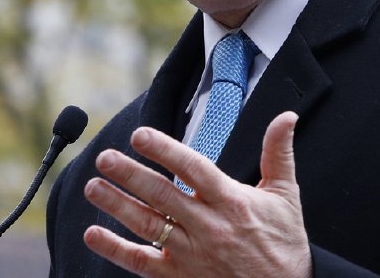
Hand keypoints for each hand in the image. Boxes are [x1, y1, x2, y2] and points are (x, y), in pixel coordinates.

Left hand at [83, 111, 311, 277]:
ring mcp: (191, 254)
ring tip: (93, 186)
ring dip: (116, 205)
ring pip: (147, 225)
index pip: (193, 169)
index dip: (165, 150)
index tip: (140, 135)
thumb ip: (279, 153)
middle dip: (130, 175)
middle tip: (105, 157)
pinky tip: (93, 234)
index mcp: (232, 202)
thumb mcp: (286, 194)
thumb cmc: (284, 243)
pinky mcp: (180, 277)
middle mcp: (208, 227)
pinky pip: (142, 262)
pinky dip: (115, 249)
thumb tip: (286, 117)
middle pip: (162, 195)